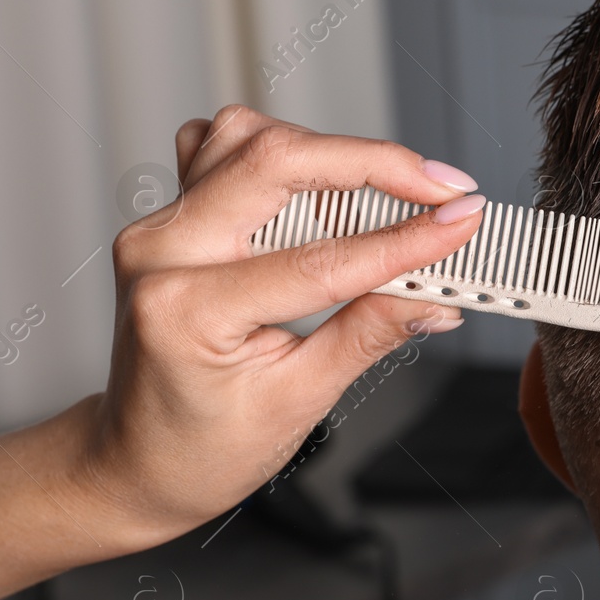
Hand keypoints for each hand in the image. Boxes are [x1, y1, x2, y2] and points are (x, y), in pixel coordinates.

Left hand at [75, 106, 485, 547]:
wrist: (138, 461)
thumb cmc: (203, 447)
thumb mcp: (300, 401)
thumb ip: (370, 333)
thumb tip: (436, 296)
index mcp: (185, 309)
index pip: (319, 259)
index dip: (404, 239)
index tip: (461, 223)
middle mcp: (162, 251)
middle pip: (276, 160)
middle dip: (374, 165)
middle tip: (443, 188)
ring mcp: (161, 226)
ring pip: (250, 138)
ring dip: (331, 155)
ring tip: (392, 194)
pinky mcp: (173, 216)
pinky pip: (224, 149)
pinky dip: (285, 155)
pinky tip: (323, 188)